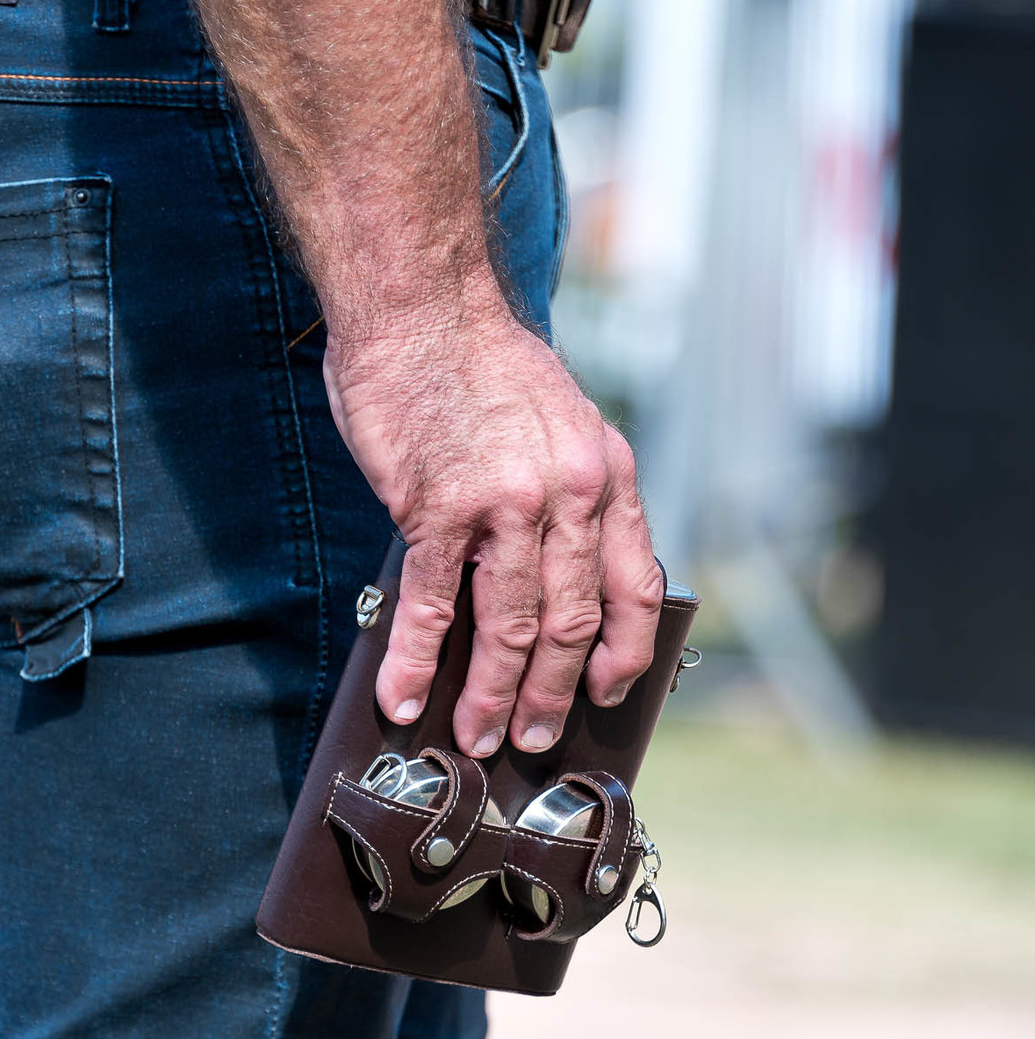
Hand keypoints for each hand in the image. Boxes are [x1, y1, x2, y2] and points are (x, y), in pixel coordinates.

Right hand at [323, 294, 663, 755]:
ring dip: (491, 695)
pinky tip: (402, 694)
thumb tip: (544, 576)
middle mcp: (570, 493)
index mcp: (606, 474)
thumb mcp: (558, 420)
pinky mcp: (437, 507)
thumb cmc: (480, 361)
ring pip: (510, 627)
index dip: (626, 652)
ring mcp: (506, 504)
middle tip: (531, 737)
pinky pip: (431, 603)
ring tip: (474, 736)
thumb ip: (565, 493)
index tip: (610, 692)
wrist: (424, 301)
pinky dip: (415, 658)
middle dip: (551, 694)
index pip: (636, 586)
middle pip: (572, 624)